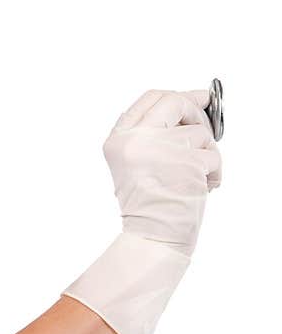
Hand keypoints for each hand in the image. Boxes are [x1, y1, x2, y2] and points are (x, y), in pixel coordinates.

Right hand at [103, 88, 222, 257]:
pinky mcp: (185, 163)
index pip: (151, 98)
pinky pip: (213, 155)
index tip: (199, 98)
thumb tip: (195, 100)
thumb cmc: (149, 206)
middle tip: (205, 135)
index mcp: (119, 139)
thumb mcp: (136, 163)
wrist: (152, 238)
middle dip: (197, 115)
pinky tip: (203, 188)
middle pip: (174, 102)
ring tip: (197, 177)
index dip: (178, 95)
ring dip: (207, 154)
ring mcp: (160, 150)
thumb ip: (154, 132)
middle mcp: (134, 140)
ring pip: (199, 132)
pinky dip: (214, 173)